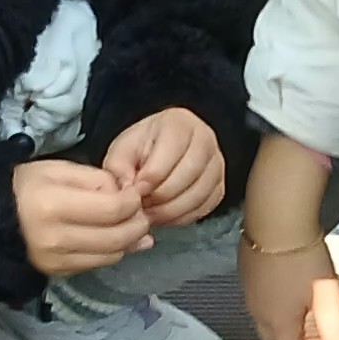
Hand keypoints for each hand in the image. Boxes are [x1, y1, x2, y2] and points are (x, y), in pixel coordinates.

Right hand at [15, 157, 154, 275]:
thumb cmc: (26, 186)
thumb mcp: (59, 169)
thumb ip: (96, 180)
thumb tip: (126, 196)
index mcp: (53, 206)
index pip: (112, 209)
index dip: (133, 202)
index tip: (135, 195)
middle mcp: (55, 238)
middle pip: (116, 237)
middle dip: (137, 225)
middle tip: (142, 214)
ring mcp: (55, 260)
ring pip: (110, 255)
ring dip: (130, 242)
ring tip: (135, 228)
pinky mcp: (56, 272)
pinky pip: (96, 265)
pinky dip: (112, 253)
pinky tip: (117, 241)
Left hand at [101, 107, 226, 228]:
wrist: (158, 154)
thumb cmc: (141, 150)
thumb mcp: (122, 152)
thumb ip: (119, 169)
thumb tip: (128, 191)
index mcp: (180, 123)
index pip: (174, 148)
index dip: (154, 174)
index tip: (138, 188)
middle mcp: (205, 139)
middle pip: (190, 173)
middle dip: (162, 195)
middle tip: (143, 204)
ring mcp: (216, 164)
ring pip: (199, 194)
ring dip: (171, 209)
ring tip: (151, 211)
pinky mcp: (219, 187)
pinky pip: (205, 207)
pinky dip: (182, 217)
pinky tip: (165, 215)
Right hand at [237, 229, 338, 339]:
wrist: (276, 220)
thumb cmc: (304, 258)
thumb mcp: (326, 295)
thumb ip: (333, 327)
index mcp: (278, 321)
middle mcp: (259, 313)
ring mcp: (250, 293)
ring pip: (265, 325)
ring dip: (285, 332)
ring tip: (305, 326)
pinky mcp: (247, 275)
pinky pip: (259, 306)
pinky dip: (275, 314)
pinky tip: (288, 301)